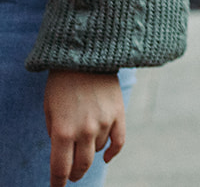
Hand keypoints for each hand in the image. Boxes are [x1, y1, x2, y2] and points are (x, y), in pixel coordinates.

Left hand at [43, 71, 124, 186]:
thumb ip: (55, 133)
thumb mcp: (49, 110)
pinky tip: (106, 157)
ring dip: (89, 153)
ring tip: (83, 145)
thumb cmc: (61, 84)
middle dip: (74, 174)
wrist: (86, 56)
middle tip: (71, 176)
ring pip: (97, 151)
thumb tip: (63, 152)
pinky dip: (112, 153)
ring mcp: (104, 123)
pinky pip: (118, 142)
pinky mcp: (118, 114)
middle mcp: (84, 130)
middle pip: (81, 165)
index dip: (57, 182)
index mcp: (62, 131)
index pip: (60, 168)